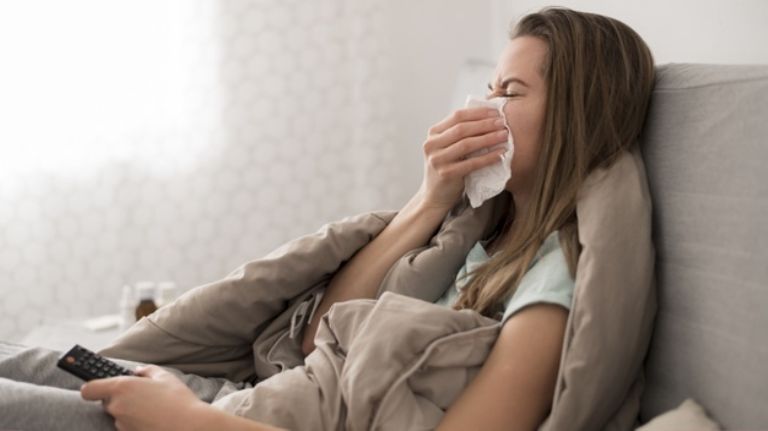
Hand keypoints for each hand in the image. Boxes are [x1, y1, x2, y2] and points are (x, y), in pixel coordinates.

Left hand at [80, 364, 208, 430]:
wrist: (189, 427)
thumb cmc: (178, 400)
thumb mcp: (165, 377)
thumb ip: (146, 371)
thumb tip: (138, 372)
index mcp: (122, 387)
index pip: (89, 389)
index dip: (93, 387)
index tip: (100, 386)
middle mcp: (117, 406)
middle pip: (106, 402)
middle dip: (119, 398)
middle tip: (140, 395)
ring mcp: (122, 424)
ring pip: (118, 415)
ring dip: (129, 411)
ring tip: (152, 408)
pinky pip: (127, 426)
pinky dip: (136, 422)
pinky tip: (153, 418)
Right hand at [419, 106, 508, 209]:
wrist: (435, 196)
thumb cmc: (447, 168)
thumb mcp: (447, 147)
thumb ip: (459, 133)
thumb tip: (489, 117)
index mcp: (433, 134)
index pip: (457, 116)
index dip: (478, 113)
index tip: (496, 112)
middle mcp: (431, 145)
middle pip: (462, 129)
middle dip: (485, 124)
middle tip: (503, 123)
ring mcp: (437, 160)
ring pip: (466, 144)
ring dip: (488, 139)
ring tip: (504, 136)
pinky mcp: (446, 174)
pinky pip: (471, 163)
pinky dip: (487, 158)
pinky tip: (500, 154)